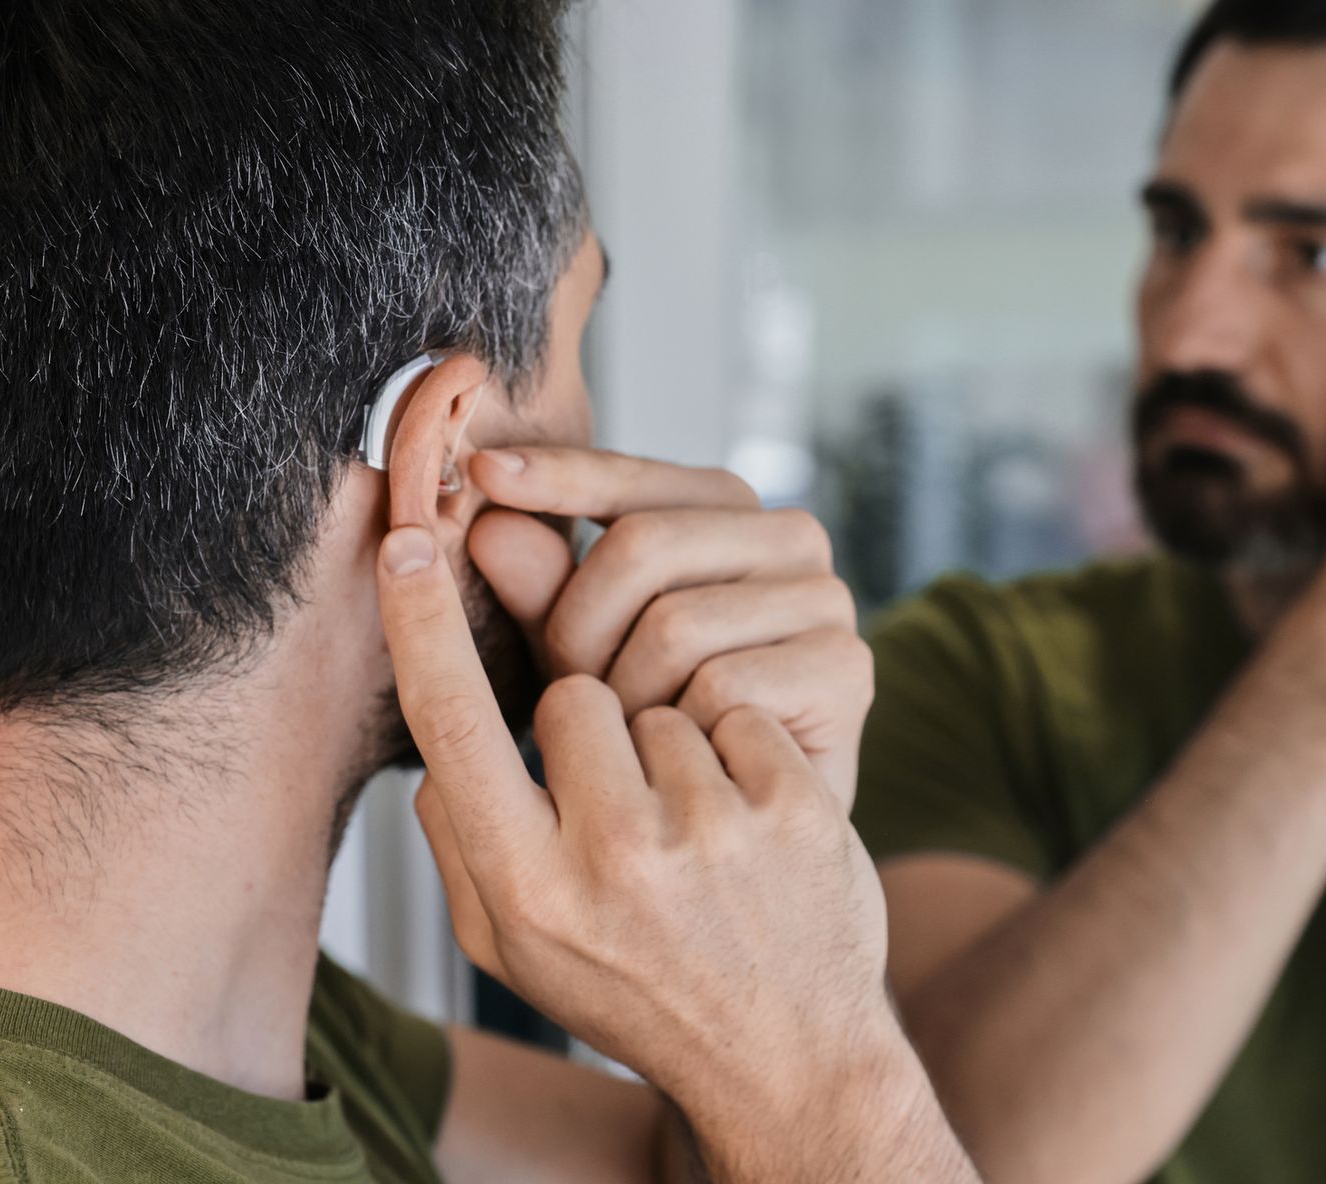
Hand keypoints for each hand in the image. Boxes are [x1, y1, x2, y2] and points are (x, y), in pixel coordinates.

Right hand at [374, 524, 901, 1125]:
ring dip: (671, 748)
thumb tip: (436, 747)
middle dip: (592, 731)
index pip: (451, 727)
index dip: (420, 624)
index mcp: (524, 888)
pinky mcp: (791, 805)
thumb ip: (461, 844)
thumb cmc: (637, 992)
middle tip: (627, 810)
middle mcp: (611, 857)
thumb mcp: (519, 948)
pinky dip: (741, 752)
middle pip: (568, 695)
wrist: (790, 1057)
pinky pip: (736, 710)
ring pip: (657, 700)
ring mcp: (710, 829)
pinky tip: (752, 826)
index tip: (407, 538)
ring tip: (696, 834)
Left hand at [463, 448, 870, 807]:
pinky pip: (721, 686)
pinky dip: (679, 733)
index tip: (479, 472)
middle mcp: (792, 537)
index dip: (555, 477)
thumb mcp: (581, 654)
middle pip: (643, 546)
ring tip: (623, 743)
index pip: (631, 477)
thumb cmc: (655, 735)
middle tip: (563, 696)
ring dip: (623, 696)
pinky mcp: (846, 667)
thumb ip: (541, 588)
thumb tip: (487, 520)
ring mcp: (828, 599)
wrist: (748, 853)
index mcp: (729, 511)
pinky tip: (680, 764)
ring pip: (674, 624)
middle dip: (577, 626)